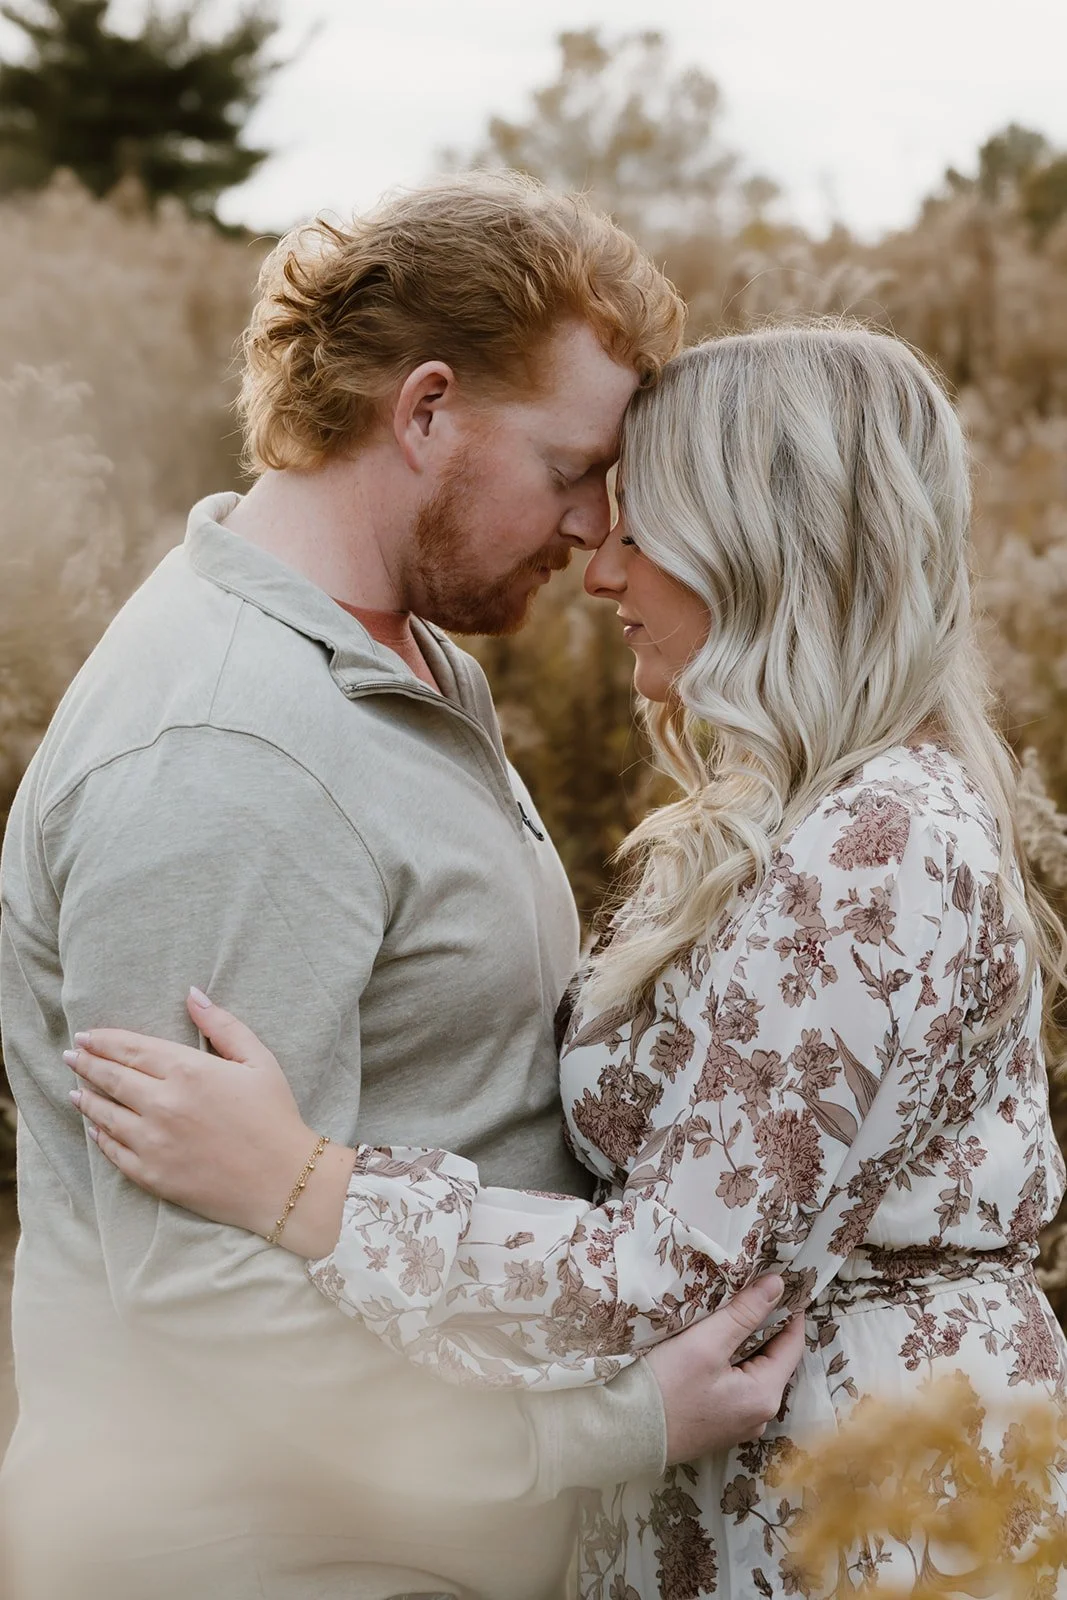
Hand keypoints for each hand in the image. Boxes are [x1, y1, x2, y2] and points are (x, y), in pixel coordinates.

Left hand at [65, 989, 325, 1237]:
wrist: (282, 1180)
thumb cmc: (274, 1115)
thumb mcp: (258, 1060)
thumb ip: (223, 1025)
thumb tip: (192, 994)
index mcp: (188, 1070)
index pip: (132, 1048)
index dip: (104, 1040)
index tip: (86, 1034)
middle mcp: (162, 1103)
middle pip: (111, 1077)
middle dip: (86, 1063)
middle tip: (71, 1055)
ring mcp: (152, 1141)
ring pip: (104, 1113)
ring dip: (85, 1097)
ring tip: (74, 1088)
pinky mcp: (150, 1174)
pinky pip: (113, 1150)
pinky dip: (98, 1135)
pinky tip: (93, 1127)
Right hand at [643, 1275, 804, 1463]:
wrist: (627, 1433)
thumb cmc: (666, 1387)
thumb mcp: (706, 1342)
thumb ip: (744, 1313)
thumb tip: (778, 1285)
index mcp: (765, 1396)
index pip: (792, 1345)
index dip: (790, 1312)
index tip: (783, 1283)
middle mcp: (760, 1416)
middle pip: (775, 1360)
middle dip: (766, 1326)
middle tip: (753, 1291)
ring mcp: (740, 1425)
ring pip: (755, 1373)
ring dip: (748, 1345)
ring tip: (734, 1313)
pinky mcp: (720, 1427)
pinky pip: (739, 1388)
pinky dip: (734, 1364)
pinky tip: (717, 1347)